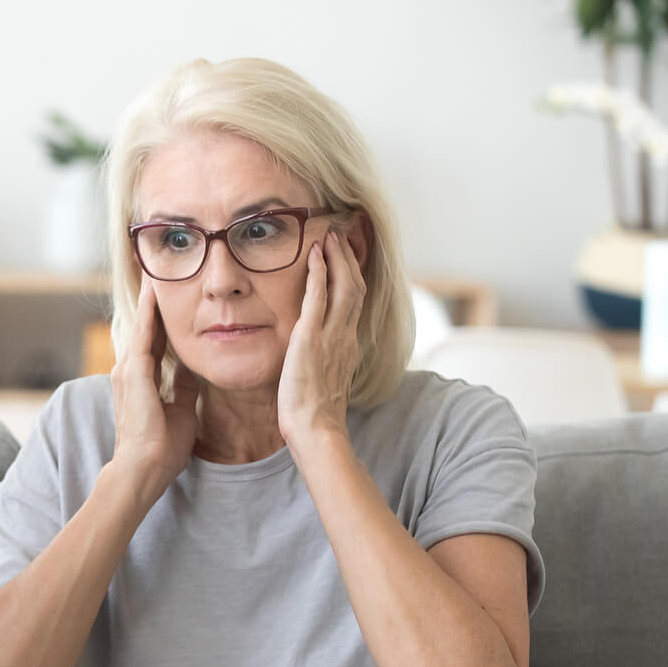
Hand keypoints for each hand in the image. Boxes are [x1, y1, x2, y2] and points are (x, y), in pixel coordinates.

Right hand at [109, 277, 199, 495]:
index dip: (162, 318)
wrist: (143, 470)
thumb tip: (190, 369)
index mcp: (142, 380)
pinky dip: (149, 312)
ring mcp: (128, 370)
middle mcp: (130, 370)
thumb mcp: (182, 411)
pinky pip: (143, 334)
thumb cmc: (160, 449)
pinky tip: (155, 292)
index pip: (154, 340)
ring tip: (155, 271)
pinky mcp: (133, 373)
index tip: (170, 295)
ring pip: (141, 325)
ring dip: (148, 299)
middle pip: (144, 326)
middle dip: (152, 300)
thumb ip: (182, 388)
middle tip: (157, 270)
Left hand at [279, 229, 363, 445]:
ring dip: (338, 258)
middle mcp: (346, 337)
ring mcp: (332, 336)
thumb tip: (316, 361)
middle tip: (340, 237)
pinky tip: (315, 255)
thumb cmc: (315, 416)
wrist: (316, 429)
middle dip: (349, 259)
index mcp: (348, 347)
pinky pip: (319, 296)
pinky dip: (319, 272)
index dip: (353, 278)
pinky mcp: (311, 337)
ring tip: (330, 237)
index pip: (355, 304)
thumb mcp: (325, 383)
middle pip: (355, 287)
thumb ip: (324, 365)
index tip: (347, 260)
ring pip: (344, 286)